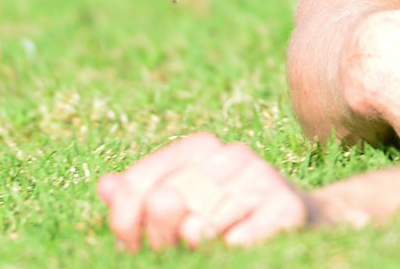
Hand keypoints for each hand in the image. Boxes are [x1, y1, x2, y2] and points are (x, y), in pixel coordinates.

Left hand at [97, 133, 316, 250]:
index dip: (124, 221)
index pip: (138, 182)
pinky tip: (235, 246)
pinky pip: (233, 242)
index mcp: (200, 146)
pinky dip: (228, 252)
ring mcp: (262, 176)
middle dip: (160, 238)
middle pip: (165, 202)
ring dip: (196, 248)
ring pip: (198, 227)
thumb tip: (105, 185)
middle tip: (173, 248)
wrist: (294, 228)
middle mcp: (233, 153)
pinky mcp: (286, 206)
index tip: (131, 243)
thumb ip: (137, 200)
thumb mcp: (176, 210)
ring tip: (206, 248)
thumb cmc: (221, 223)